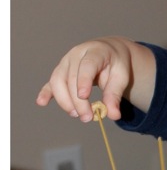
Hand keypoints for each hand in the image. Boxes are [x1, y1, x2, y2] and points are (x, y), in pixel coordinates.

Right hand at [36, 37, 154, 120]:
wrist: (109, 52)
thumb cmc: (116, 65)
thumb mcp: (122, 77)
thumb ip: (115, 95)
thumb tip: (113, 115)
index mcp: (95, 52)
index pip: (87, 65)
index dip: (84, 80)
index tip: (83, 96)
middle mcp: (76, 54)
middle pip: (71, 78)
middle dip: (77, 100)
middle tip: (87, 118)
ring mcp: (65, 62)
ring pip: (58, 80)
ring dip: (64, 100)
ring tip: (76, 115)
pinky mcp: (60, 71)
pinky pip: (51, 82)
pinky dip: (46, 92)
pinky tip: (42, 102)